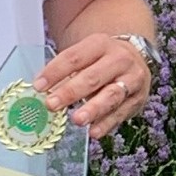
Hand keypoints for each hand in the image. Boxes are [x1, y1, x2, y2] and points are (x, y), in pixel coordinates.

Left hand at [35, 33, 150, 137]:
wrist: (135, 58)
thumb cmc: (101, 59)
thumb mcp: (85, 55)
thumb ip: (65, 71)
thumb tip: (41, 90)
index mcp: (100, 44)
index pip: (74, 57)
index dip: (55, 72)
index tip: (38, 86)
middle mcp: (119, 59)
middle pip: (92, 77)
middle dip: (71, 92)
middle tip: (51, 105)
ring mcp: (132, 79)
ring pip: (111, 95)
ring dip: (93, 109)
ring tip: (77, 120)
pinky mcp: (138, 98)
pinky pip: (121, 112)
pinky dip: (107, 123)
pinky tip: (94, 132)